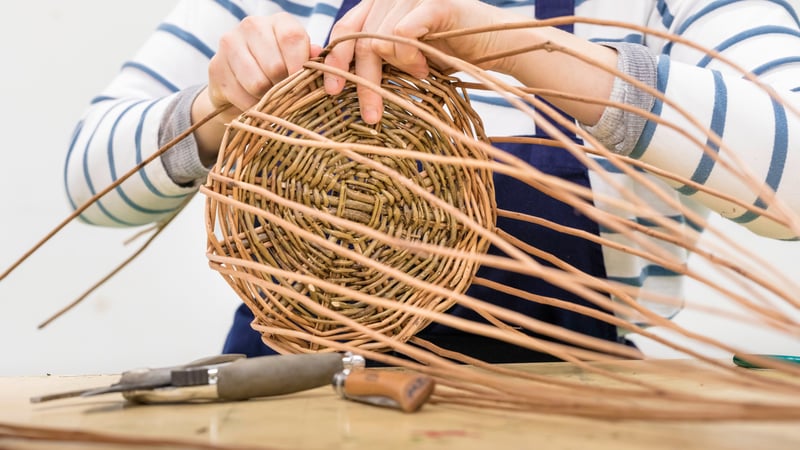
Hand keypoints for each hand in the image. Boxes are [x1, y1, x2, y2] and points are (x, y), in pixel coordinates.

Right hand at [192, 13, 322, 163]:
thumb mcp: (298, 64)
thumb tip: (322, 62)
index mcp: (279, 22)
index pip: (293, 39)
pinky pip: (240, 95)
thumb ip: (312, 61)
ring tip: (270, 99)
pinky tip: (254, 103)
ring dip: (267, 98)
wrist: (240, 83)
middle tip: (285, 95)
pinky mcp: (215, 66)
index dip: (300, 67)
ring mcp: (230, 43)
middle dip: (283, 87)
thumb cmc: (279, 72)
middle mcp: (252, 25)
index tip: (304, 85)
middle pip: (275, 65)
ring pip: (257, 82)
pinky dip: (251, 106)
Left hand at [323, 0, 514, 123]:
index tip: (333, 91)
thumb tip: (340, 80)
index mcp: (378, 4)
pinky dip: (409, 58)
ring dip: (398, 68)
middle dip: (363, 82)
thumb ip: (375, 56)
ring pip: (380, 40)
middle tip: (370, 114)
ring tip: (419, 74)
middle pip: (360, 40)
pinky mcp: (434, 2)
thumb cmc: (447, 51)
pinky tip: (423, 68)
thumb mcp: (402, 55)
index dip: (335, 61)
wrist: (493, 45)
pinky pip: (402, 35)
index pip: (345, 29)